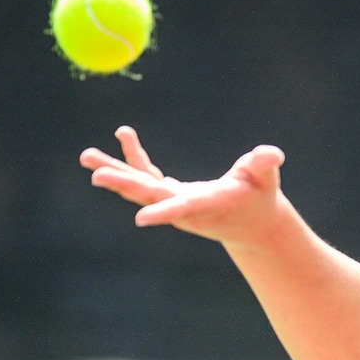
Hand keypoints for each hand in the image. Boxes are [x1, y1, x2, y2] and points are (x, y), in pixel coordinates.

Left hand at [81, 127, 288, 246]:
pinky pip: (146, 174)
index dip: (163, 213)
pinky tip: (123, 135)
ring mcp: (174, 202)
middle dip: (123, 185)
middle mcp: (185, 208)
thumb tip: (273, 154)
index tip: (140, 219)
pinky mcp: (170, 194)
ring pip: (139, 187)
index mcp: (209, 205)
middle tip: (95, 175)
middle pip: (149, 196)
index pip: (183, 209)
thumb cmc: (260, 198)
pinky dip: (133, 157)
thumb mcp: (267, 180)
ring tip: (87, 157)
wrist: (252, 224)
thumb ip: (265, 166)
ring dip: (113, 172)